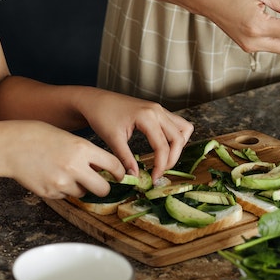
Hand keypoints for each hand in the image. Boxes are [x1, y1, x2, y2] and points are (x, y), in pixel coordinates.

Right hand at [3, 120, 125, 199]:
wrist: (12, 145)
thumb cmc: (39, 136)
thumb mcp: (68, 138)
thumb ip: (86, 153)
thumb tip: (102, 169)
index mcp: (82, 148)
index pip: (113, 165)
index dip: (119, 172)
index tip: (120, 175)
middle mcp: (74, 167)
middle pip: (103, 189)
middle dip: (103, 187)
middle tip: (99, 183)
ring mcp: (62, 182)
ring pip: (83, 194)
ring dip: (80, 187)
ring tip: (65, 172)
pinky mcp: (50, 193)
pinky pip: (65, 196)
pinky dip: (63, 189)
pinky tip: (52, 175)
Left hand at [76, 90, 193, 182]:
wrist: (96, 100)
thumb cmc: (102, 115)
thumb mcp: (112, 139)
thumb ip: (126, 158)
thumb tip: (136, 176)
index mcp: (147, 116)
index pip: (163, 146)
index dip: (161, 166)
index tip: (154, 179)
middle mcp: (157, 110)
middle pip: (178, 138)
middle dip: (173, 158)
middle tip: (159, 172)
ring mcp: (159, 109)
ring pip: (183, 128)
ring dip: (178, 146)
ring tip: (165, 159)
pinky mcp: (157, 110)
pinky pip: (176, 123)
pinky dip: (175, 137)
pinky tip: (163, 147)